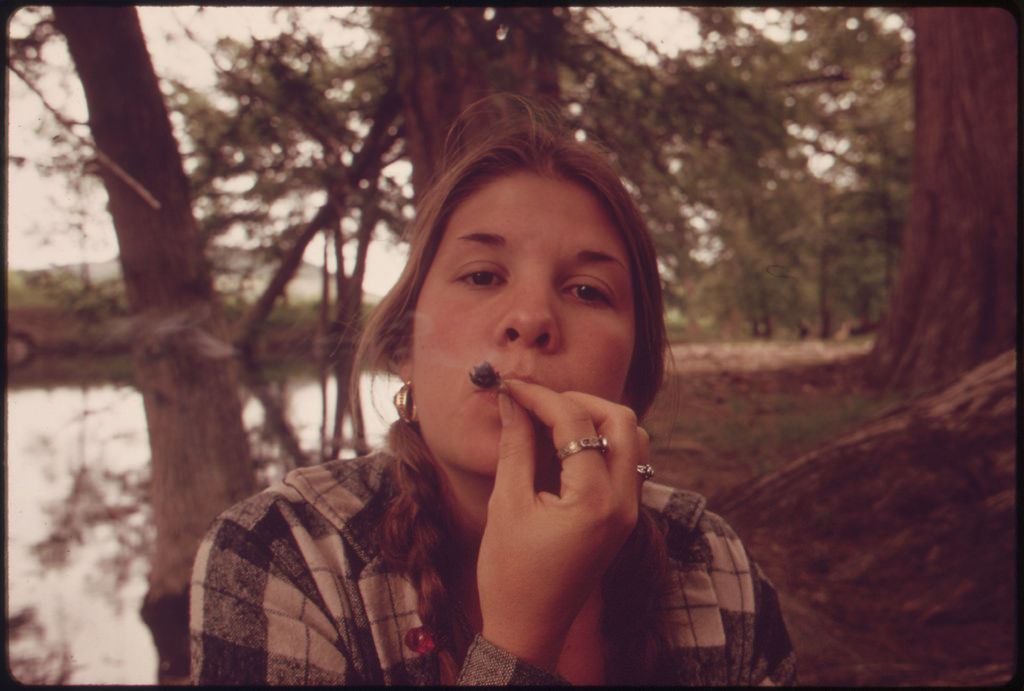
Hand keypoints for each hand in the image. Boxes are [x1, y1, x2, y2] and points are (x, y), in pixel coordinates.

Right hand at [476, 379, 649, 669]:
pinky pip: (627, 463)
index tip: (511, 386)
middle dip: (579, 400)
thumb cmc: (510, 573)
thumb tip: (511, 400)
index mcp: (595, 501)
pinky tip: (564, 446)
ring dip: (596, 419)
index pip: (575, 424)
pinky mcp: (624, 518)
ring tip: (551, 421)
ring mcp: (629, 512)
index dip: (540, 397)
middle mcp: (624, 503)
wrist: (529, 628)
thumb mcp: (507, 504)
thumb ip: (514, 446)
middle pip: (621, 420)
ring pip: (631, 439)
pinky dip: (601, 443)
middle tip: (537, 402)